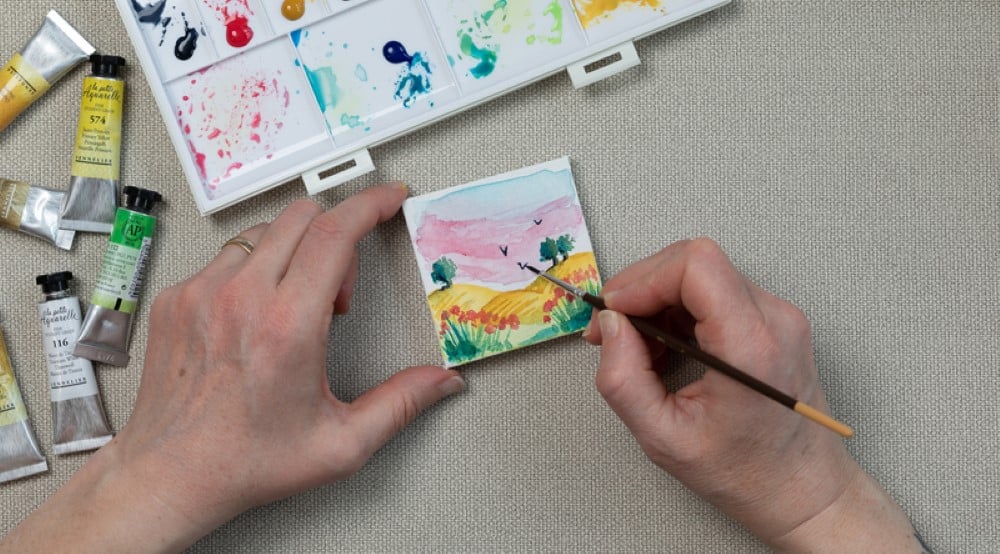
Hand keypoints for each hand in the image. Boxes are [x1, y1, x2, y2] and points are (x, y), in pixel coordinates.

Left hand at [2, 183, 464, 551]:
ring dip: (293, 254)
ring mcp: (201, 293)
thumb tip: (441, 381)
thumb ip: (400, 404)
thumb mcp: (340, 444)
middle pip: (303, 218)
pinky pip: (225, 258)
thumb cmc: (246, 461)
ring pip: (263, 233)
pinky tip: (255, 317)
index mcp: (287, 327)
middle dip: (337, 237)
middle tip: (339, 292)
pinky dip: (252, 272)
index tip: (387, 199)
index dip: (370, 206)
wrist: (170, 474)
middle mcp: (241, 298)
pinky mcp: (175, 298)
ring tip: (295, 308)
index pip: (335, 233)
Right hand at [584, 239, 921, 550]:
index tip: (613, 313)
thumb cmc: (743, 472)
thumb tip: (609, 324)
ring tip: (640, 350)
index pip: (695, 265)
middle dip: (641, 287)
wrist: (803, 489)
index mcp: (750, 346)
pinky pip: (714, 290)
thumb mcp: (663, 437)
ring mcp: (778, 315)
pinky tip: (665, 349)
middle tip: (612, 332)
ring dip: (657, 300)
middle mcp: (773, 319)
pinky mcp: (772, 319)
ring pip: (701, 272)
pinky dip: (678, 309)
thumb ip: (622, 378)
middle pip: (694, 260)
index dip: (642, 279)